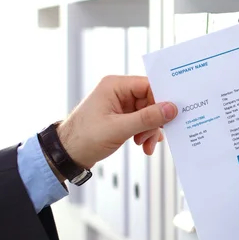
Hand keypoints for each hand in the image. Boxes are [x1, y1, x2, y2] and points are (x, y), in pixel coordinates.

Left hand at [56, 75, 177, 169]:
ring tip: (145, 144)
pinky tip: (144, 145)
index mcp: (115, 86)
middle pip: (150, 101)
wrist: (67, 154)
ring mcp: (120, 105)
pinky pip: (142, 122)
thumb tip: (171, 109)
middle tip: (153, 136)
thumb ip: (147, 118)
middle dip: (154, 121)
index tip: (171, 115)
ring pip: (148, 114)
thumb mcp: (119, 128)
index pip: (148, 85)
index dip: (161, 99)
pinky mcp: (121, 118)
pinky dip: (145, 134)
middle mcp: (118, 92)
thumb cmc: (84, 138)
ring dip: (150, 131)